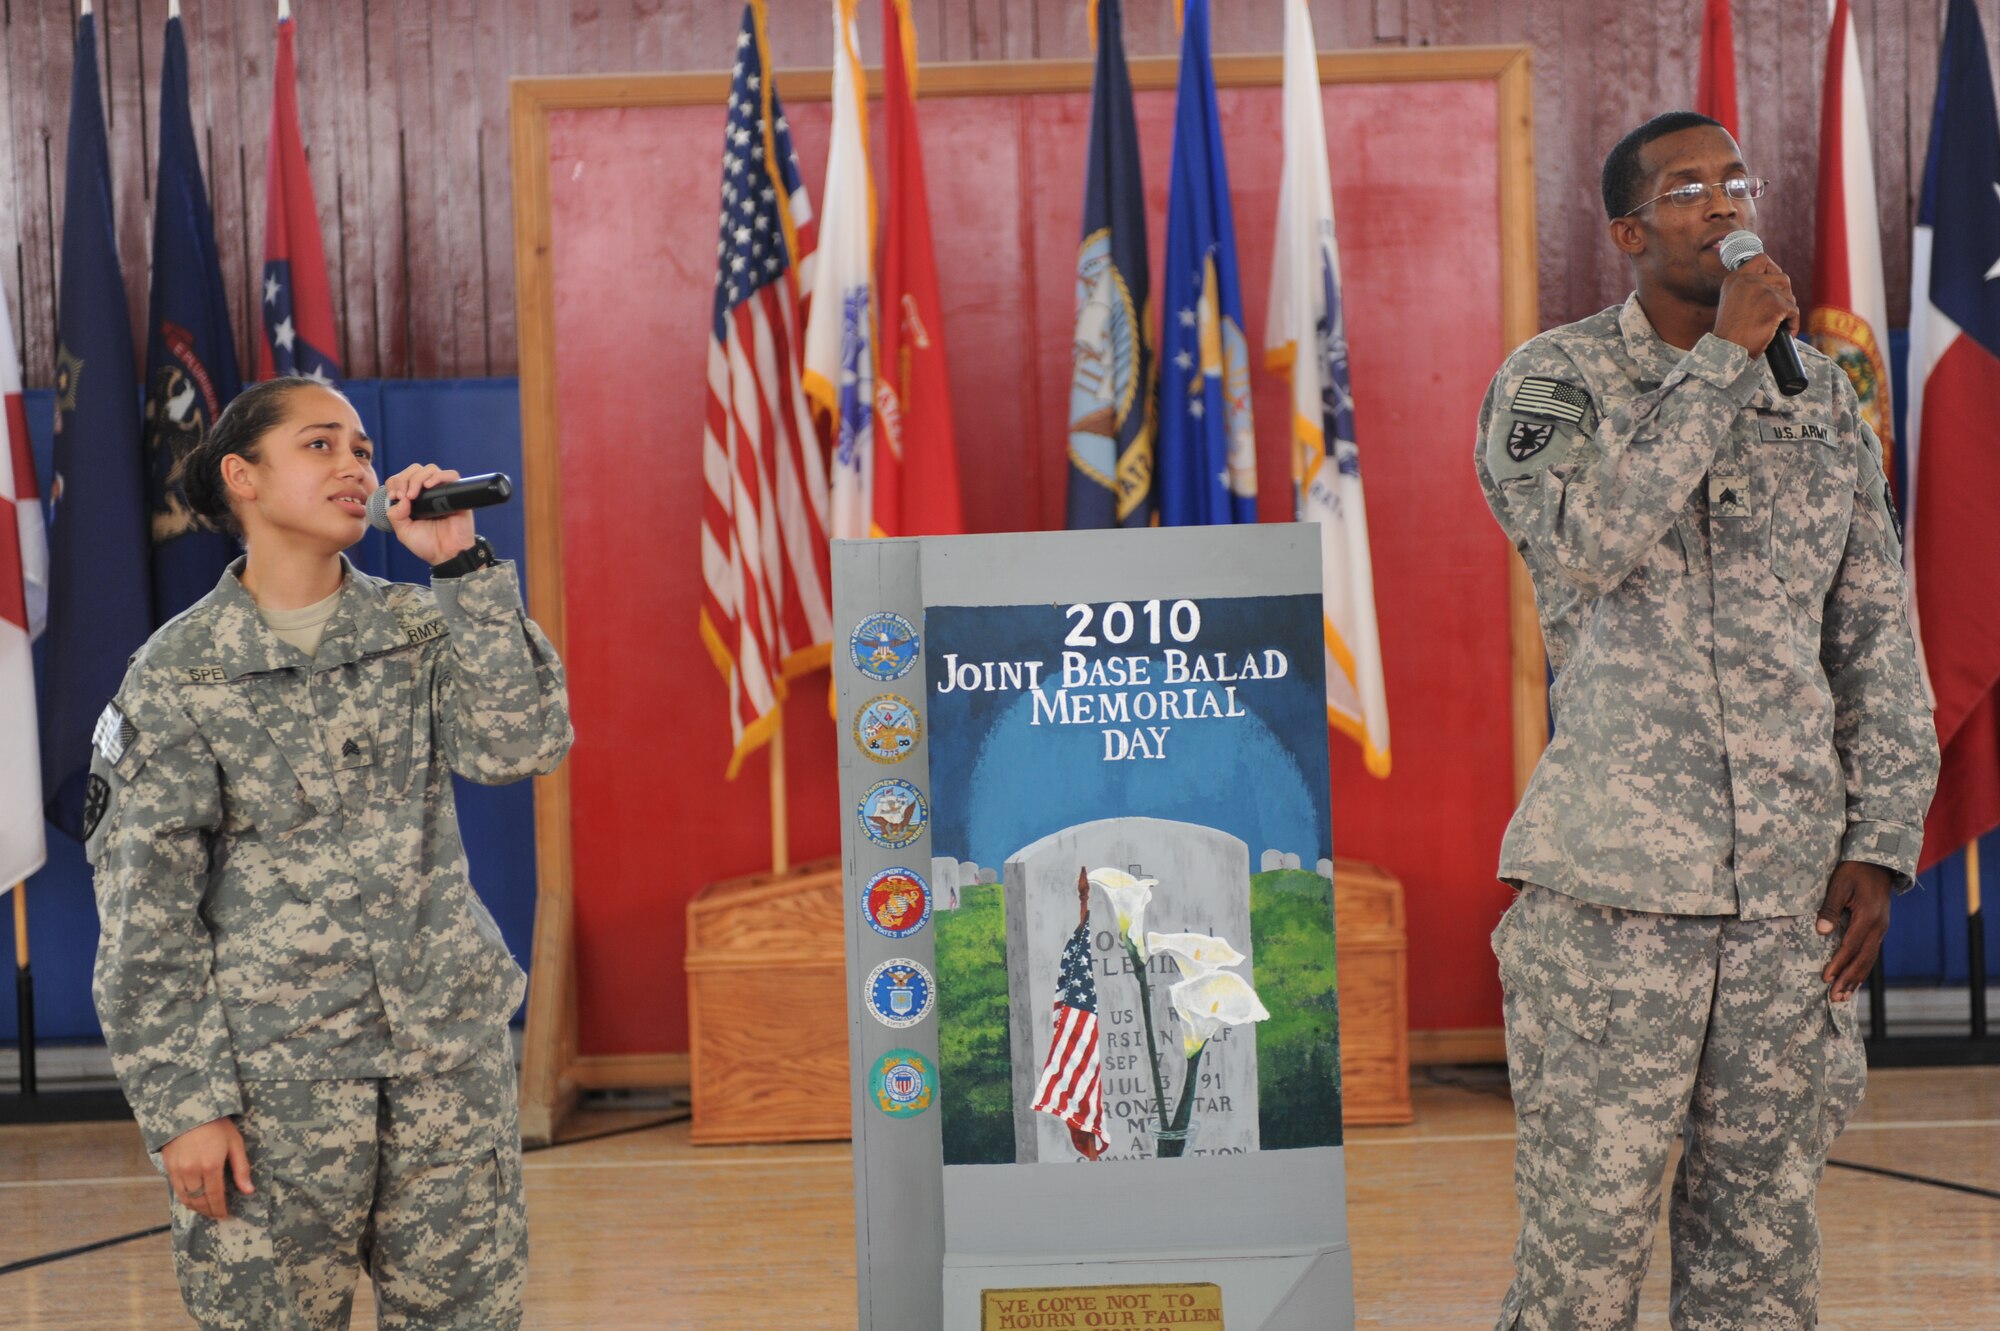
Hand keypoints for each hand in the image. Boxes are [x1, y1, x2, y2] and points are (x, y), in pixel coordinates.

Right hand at [160, 1117, 253, 1220]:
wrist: (189, 1110)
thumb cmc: (217, 1125)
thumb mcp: (235, 1143)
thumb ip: (241, 1169)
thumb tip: (248, 1191)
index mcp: (211, 1166)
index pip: (215, 1196)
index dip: (220, 1208)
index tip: (225, 1215)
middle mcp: (192, 1171)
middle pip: (200, 1200)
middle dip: (209, 1210)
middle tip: (216, 1214)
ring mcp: (178, 1170)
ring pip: (186, 1198)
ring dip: (196, 1207)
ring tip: (206, 1209)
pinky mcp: (168, 1167)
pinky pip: (176, 1190)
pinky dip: (185, 1198)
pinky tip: (193, 1198)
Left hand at [380, 463, 475, 566]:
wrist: (447, 555)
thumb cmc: (428, 544)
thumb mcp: (403, 531)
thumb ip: (395, 515)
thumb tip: (401, 498)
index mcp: (414, 499)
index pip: (402, 478)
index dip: (395, 483)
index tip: (394, 497)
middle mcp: (428, 493)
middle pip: (415, 469)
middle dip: (405, 479)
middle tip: (404, 496)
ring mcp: (442, 492)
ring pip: (430, 469)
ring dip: (418, 478)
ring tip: (414, 494)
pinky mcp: (456, 494)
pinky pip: (451, 475)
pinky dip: (438, 476)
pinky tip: (428, 486)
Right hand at [1713, 252, 1799, 356]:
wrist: (1728, 350)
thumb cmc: (1730, 334)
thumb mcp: (1732, 303)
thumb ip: (1747, 289)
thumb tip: (1774, 285)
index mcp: (1735, 279)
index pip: (1761, 259)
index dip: (1773, 269)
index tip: (1775, 283)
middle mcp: (1748, 281)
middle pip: (1782, 278)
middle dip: (1785, 295)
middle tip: (1778, 310)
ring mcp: (1762, 292)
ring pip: (1790, 296)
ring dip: (1788, 311)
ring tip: (1777, 325)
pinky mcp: (1775, 305)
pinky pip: (1794, 312)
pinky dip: (1792, 324)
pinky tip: (1784, 333)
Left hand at [1817, 860, 1892, 1001]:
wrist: (1877, 861)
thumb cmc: (1854, 870)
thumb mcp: (1838, 885)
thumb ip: (1830, 909)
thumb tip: (1822, 931)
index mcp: (1868, 917)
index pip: (1850, 947)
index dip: (1838, 964)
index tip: (1825, 978)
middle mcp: (1878, 927)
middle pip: (1863, 959)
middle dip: (1848, 979)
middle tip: (1835, 997)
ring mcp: (1881, 929)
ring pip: (1870, 959)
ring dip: (1856, 978)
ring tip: (1844, 995)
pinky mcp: (1879, 928)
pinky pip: (1871, 952)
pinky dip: (1863, 968)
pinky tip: (1855, 979)